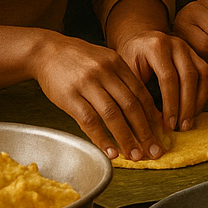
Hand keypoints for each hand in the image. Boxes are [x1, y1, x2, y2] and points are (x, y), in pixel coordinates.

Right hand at [29, 32, 167, 161]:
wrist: (46, 51)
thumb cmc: (78, 59)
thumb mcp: (105, 60)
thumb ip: (121, 79)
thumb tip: (142, 105)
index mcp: (118, 64)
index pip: (141, 93)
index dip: (153, 115)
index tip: (161, 132)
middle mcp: (106, 73)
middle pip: (131, 106)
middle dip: (145, 131)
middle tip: (155, 150)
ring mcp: (88, 85)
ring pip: (112, 116)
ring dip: (126, 139)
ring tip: (135, 156)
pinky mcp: (70, 97)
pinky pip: (89, 121)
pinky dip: (102, 138)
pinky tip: (111, 151)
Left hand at [116, 29, 207, 133]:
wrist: (138, 38)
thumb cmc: (130, 58)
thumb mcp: (127, 71)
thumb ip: (138, 92)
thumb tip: (147, 122)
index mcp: (156, 46)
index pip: (168, 77)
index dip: (170, 103)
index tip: (168, 125)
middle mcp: (176, 44)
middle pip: (189, 76)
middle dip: (186, 105)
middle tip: (182, 127)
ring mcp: (189, 48)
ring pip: (202, 75)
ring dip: (197, 101)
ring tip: (190, 122)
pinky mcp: (196, 54)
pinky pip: (206, 74)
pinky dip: (202, 94)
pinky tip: (195, 110)